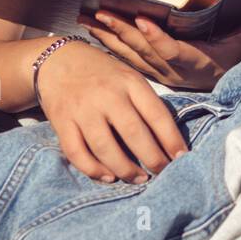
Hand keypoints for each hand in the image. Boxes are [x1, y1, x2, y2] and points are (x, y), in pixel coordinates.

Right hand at [35, 41, 189, 183]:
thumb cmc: (104, 74)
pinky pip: (77, 153)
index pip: (157, 114)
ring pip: (105, 148)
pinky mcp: (61, 122)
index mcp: (130, 82)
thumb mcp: (129, 78)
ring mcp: (82, 109)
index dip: (171, 139)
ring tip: (139, 179)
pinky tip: (109, 177)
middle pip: (134, 133)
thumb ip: (146, 103)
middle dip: (152, 159)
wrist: (58, 60)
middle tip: (162, 173)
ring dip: (125, 169)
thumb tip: (168, 141)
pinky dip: (93, 170)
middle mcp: (107, 95)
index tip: (182, 158)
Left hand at [76, 0, 240, 91]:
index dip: (157, 37)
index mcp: (191, 61)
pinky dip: (106, 42)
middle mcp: (169, 67)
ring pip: (128, 52)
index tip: (143, 20)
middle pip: (142, 49)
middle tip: (103, 12)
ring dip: (107, 35)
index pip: (172, 49)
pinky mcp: (146, 69)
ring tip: (88, 18)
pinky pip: (123, 56)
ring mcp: (155, 70)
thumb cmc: (230, 64)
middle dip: (121, 30)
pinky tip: (91, 29)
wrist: (215, 88)